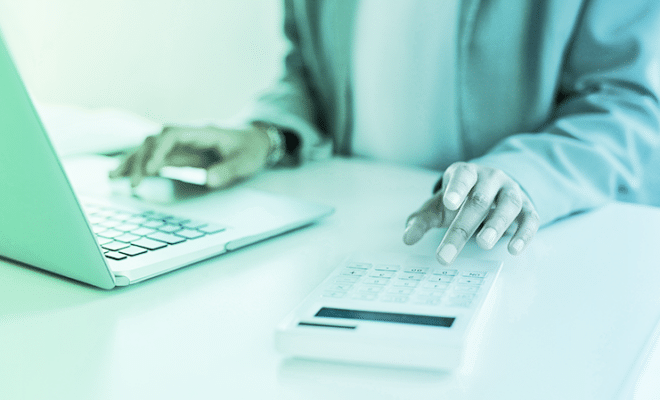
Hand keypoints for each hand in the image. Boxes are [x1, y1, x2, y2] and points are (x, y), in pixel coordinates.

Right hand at [109, 125, 269, 188]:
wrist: (255, 139)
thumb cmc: (250, 149)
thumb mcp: (245, 161)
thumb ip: (228, 170)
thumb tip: (209, 180)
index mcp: (202, 132)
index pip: (172, 135)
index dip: (159, 150)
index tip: (153, 169)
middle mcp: (186, 135)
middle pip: (154, 140)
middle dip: (141, 160)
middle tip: (135, 185)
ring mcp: (181, 144)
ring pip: (149, 147)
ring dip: (132, 161)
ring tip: (113, 177)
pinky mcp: (178, 153)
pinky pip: (153, 157)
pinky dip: (138, 165)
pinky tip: (121, 175)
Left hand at [402, 162, 539, 263]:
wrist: (492, 190)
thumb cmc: (460, 200)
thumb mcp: (439, 207)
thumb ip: (422, 221)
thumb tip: (407, 238)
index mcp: (466, 174)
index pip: (462, 176)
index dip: (456, 189)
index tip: (448, 204)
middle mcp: (491, 179)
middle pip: (479, 200)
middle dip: (463, 226)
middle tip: (448, 252)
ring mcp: (510, 192)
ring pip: (508, 205)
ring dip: (496, 225)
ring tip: (483, 244)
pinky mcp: (527, 207)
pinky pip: (530, 219)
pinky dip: (524, 234)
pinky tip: (513, 249)